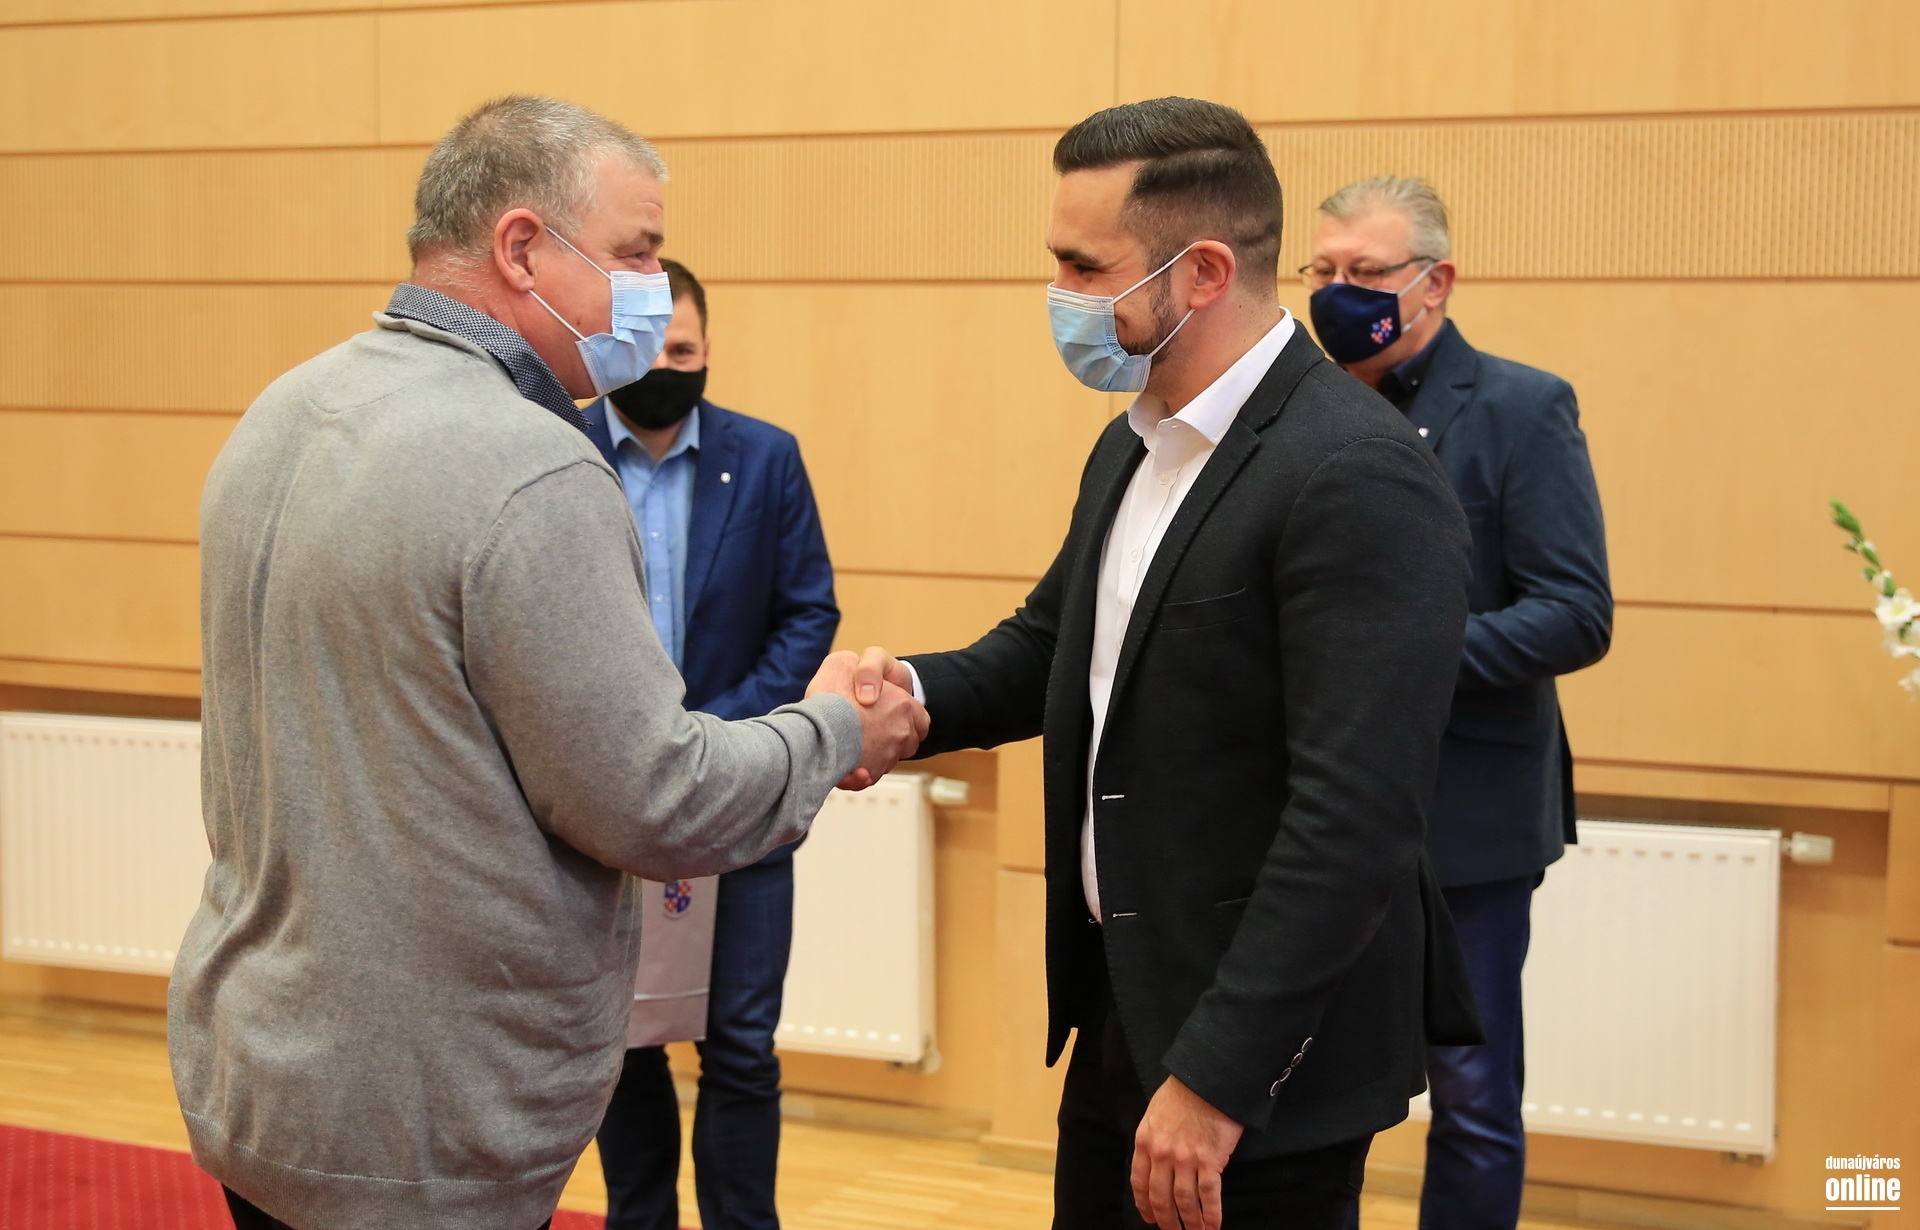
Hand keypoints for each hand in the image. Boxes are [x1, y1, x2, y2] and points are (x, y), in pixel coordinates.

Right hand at [807, 651, 928, 788]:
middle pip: (907, 743)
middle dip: (893, 740)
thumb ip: (860, 670)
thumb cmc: (827, 696)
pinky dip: (859, 776)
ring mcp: (887, 756)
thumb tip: (862, 679)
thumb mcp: (842, 663)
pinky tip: (848, 768)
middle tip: (869, 733)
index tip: (889, 717)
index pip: (921, 718)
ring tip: (851, 748)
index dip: (907, 718)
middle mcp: (901, 732)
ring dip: (874, 757)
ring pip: (887, 761)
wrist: (810, 730)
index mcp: (903, 704)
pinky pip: (868, 778)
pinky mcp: (871, 775)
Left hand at [1130, 1076, 1243, 1229]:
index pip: (1140, 1181)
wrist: (1208, 1079)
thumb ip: (1154, 1136)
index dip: (1144, 1203)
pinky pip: (1209, 1196)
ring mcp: (1185, 1160)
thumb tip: (1157, 1157)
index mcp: (1145, 1141)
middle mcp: (1162, 1154)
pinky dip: (1211, 1214)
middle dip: (1166, 1219)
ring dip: (1190, 1222)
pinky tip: (1214, 1226)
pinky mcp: (1209, 1161)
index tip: (1149, 1217)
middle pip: (1161, 1196)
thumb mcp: (1156, 1111)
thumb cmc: (1184, 1091)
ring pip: (1184, 1201)